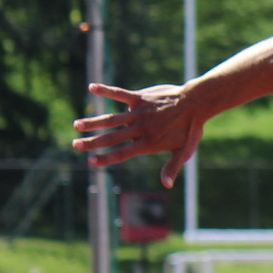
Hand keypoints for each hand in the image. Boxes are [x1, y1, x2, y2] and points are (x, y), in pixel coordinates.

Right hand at [71, 82, 206, 187]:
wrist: (196, 103)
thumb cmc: (191, 129)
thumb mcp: (184, 151)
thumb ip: (172, 167)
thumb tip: (166, 185)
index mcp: (148, 143)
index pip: (122, 153)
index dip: (106, 158)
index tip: (91, 161)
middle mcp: (141, 129)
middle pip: (112, 138)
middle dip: (92, 142)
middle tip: (75, 145)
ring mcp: (139, 113)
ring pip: (112, 119)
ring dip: (93, 122)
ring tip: (76, 125)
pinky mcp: (140, 98)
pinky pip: (120, 93)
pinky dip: (106, 90)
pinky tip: (92, 87)